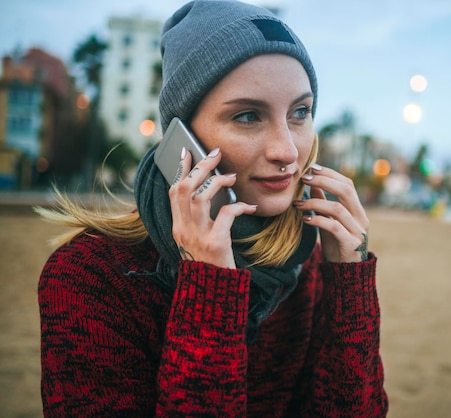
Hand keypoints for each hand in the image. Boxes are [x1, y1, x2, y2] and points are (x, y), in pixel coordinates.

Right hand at [169, 147, 256, 267]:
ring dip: (217, 182)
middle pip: (185, 188)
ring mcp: (197, 236)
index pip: (174, 191)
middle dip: (200, 167)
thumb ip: (198, 219)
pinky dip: (238, 206)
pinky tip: (249, 206)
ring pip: (200, 197)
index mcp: (177, 227)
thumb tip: (210, 191)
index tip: (188, 152)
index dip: (180, 169)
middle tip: (215, 154)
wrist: (213, 292)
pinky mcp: (215, 243)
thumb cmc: (209, 264)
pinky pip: (226, 215)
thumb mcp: (196, 241)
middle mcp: (183, 230)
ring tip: (231, 177)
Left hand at [295, 164, 368, 262]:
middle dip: (324, 181)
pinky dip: (317, 220)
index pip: (347, 184)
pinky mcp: (350, 244)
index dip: (330, 174)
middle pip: (346, 191)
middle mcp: (361, 218)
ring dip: (315, 203)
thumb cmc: (337, 245)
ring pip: (337, 209)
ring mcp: (357, 231)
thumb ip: (324, 203)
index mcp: (357, 210)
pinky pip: (333, 227)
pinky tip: (305, 219)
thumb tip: (311, 183)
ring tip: (298, 204)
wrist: (346, 273)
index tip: (311, 169)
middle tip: (304, 179)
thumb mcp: (329, 222)